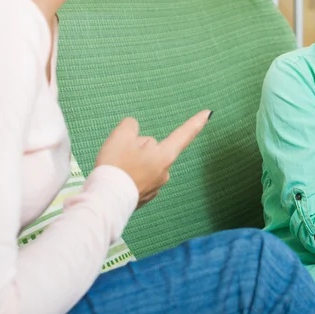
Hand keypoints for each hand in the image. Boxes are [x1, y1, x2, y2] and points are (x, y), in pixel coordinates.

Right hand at [96, 110, 211, 207]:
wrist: (105, 200)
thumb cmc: (116, 167)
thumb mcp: (121, 136)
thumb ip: (131, 126)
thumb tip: (134, 132)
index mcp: (164, 156)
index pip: (183, 134)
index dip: (196, 122)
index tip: (208, 113)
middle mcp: (165, 172)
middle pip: (152, 148)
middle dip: (138, 148)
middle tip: (121, 156)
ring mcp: (155, 186)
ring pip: (143, 162)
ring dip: (132, 162)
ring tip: (117, 169)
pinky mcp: (144, 197)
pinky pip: (138, 177)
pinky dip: (129, 176)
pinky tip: (119, 179)